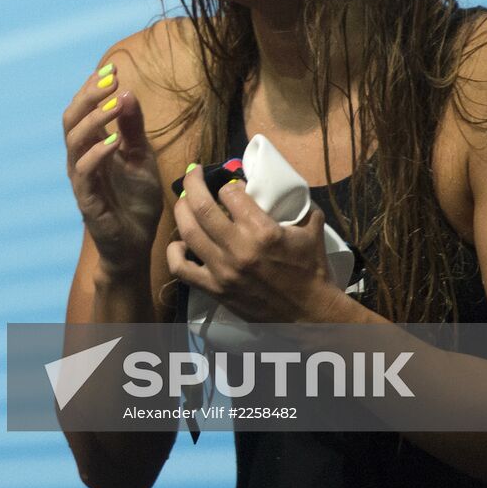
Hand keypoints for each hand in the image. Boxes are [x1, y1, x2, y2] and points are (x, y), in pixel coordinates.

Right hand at [63, 62, 163, 278]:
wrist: (135, 243)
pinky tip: (114, 141)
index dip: (92, 87)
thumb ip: (133, 128)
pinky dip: (97, 152)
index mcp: (91, 145)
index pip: (83, 109)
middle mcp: (80, 158)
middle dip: (88, 95)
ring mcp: (81, 178)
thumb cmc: (136, 201)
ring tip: (116, 103)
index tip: (113, 68)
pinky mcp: (86, 199)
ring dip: (95, 118)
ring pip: (74, 140)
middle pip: (71, 118)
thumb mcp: (141, 157)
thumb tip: (127, 92)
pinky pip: (84, 171)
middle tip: (111, 79)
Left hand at [167, 167, 339, 322]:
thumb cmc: (312, 269)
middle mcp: (239, 248)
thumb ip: (297, 204)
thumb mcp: (312, 228)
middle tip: (193, 174)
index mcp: (263, 231)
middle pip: (201, 206)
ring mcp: (223, 270)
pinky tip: (180, 242)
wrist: (309, 314)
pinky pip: (181, 269)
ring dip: (181, 210)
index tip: (230, 185)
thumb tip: (283, 184)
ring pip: (188, 231)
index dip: (227, 184)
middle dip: (192, 183)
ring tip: (184, 201)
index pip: (230, 193)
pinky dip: (174, 252)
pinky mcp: (215, 289)